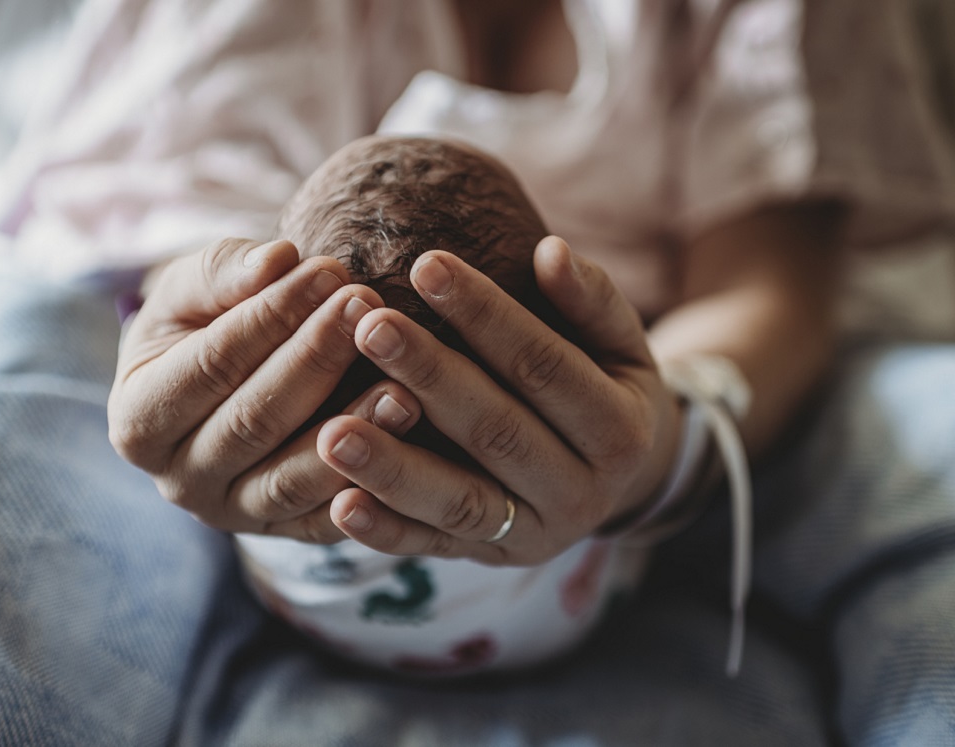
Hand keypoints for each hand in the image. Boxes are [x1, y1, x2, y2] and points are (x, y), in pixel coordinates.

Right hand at [107, 238, 421, 541]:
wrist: (226, 383)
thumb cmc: (207, 322)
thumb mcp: (195, 289)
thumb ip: (227, 270)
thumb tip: (278, 260)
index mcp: (138, 419)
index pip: (210, 364)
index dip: (271, 316)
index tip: (329, 269)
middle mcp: (177, 480)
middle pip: (254, 420)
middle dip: (317, 358)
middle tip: (372, 307)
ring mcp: (232, 516)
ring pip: (294, 478)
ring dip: (353, 427)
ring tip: (404, 380)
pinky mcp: (286, 536)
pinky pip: (330, 522)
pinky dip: (370, 489)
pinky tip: (412, 442)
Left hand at [317, 236, 682, 564]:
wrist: (622, 481)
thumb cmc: (606, 387)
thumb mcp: (620, 345)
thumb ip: (591, 301)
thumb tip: (552, 251)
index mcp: (620, 431)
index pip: (543, 366)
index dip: (486, 316)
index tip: (426, 264)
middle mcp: (582, 493)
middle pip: (497, 432)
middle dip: (429, 377)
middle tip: (368, 328)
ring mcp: (534, 535)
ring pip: (460, 502)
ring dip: (393, 468)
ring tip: (332, 429)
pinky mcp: (489, 559)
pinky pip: (432, 549)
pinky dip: (386, 531)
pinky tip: (338, 504)